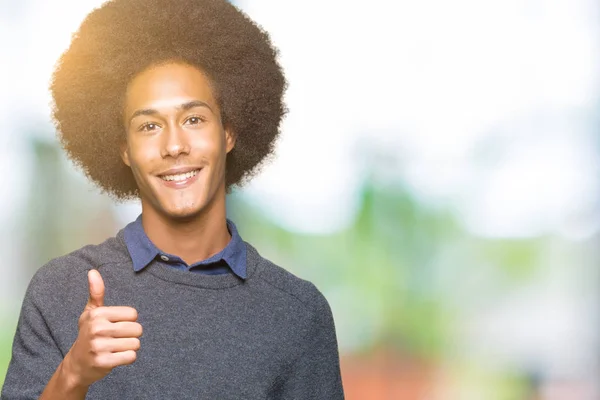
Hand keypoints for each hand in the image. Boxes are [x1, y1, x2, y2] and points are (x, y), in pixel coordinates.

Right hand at [62, 269, 142, 387]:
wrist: (77, 364)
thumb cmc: (88, 334)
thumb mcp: (91, 312)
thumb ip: (96, 293)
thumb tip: (93, 271)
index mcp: (97, 314)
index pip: (133, 314)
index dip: (129, 321)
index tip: (116, 325)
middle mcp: (97, 328)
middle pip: (137, 329)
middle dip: (131, 335)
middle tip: (117, 339)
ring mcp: (99, 346)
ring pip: (135, 344)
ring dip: (129, 347)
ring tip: (115, 348)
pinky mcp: (104, 362)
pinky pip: (131, 357)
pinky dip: (127, 358)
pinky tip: (116, 357)